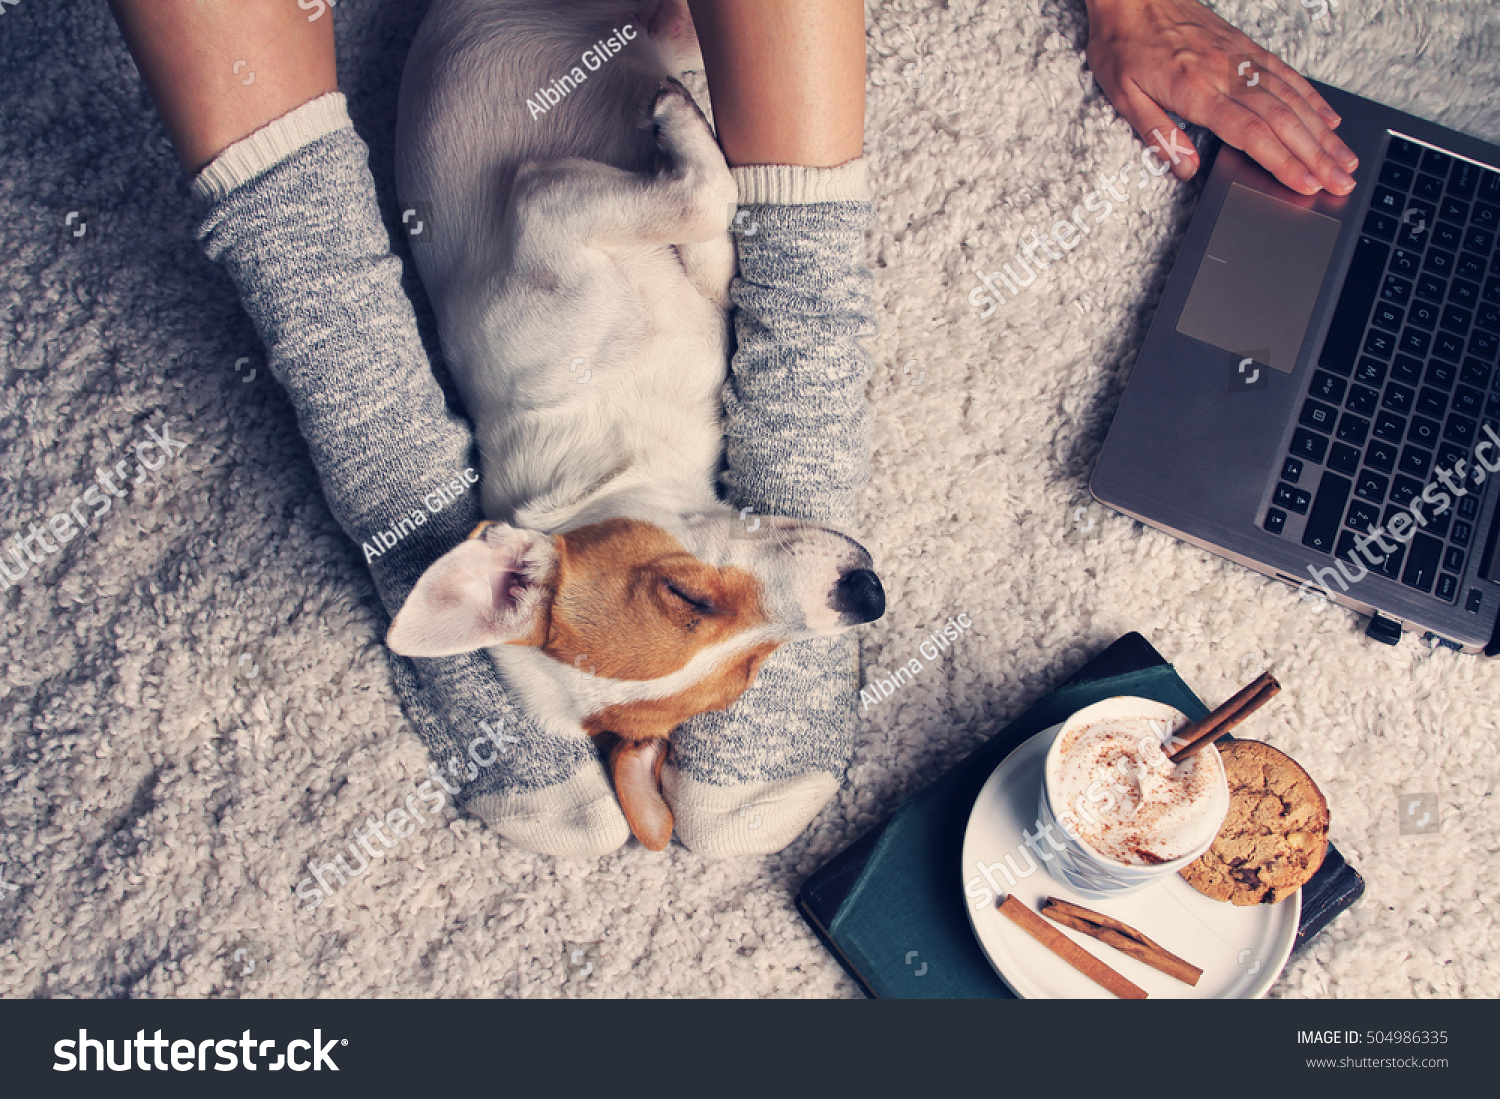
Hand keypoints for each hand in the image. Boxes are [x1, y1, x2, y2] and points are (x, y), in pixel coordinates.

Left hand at [1083, 0, 1356, 195]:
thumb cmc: (1123, 43)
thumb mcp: (1123, 96)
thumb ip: (1158, 135)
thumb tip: (1186, 170)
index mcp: (1196, 89)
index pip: (1251, 132)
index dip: (1283, 161)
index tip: (1306, 184)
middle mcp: (1227, 72)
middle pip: (1282, 120)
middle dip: (1316, 156)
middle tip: (1341, 182)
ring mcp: (1241, 57)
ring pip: (1293, 98)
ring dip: (1323, 133)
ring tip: (1345, 159)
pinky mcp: (1245, 47)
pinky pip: (1287, 74)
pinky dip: (1312, 99)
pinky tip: (1328, 118)